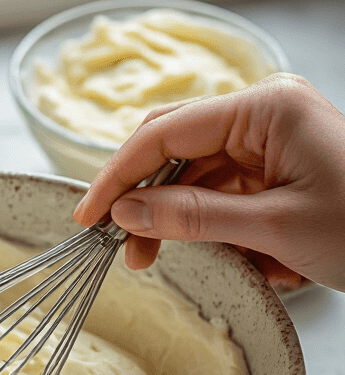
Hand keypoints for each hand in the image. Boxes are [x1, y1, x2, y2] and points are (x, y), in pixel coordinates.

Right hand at [74, 74, 344, 291]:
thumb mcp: (275, 229)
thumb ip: (193, 217)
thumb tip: (128, 212)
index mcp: (264, 107)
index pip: (166, 132)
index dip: (118, 174)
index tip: (89, 217)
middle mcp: (265, 113)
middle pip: (178, 150)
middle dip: (152, 203)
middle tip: (128, 252)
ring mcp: (275, 140)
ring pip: (202, 179)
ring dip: (191, 225)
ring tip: (186, 267)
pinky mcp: (284, 168)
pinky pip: (232, 196)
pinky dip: (227, 233)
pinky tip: (248, 265)